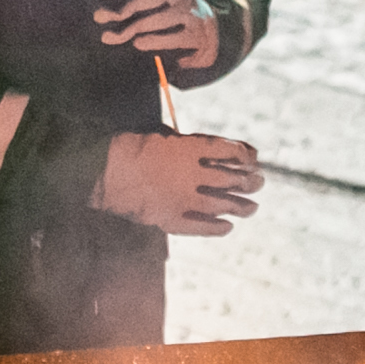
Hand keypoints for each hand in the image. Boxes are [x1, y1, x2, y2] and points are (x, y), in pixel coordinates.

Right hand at [94, 133, 262, 235]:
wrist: (104, 170)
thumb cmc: (131, 146)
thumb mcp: (165, 134)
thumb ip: (190, 143)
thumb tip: (214, 149)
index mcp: (193, 148)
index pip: (231, 151)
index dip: (246, 155)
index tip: (254, 158)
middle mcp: (194, 174)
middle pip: (232, 178)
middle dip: (250, 181)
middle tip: (261, 182)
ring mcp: (184, 199)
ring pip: (223, 204)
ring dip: (241, 206)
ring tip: (253, 208)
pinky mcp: (172, 218)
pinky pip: (200, 227)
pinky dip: (216, 228)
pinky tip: (227, 228)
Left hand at [95, 0, 220, 70]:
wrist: (213, 20)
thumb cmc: (175, 2)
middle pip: (148, 0)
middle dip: (121, 11)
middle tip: (98, 17)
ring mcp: (192, 12)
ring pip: (159, 20)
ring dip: (134, 28)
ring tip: (113, 36)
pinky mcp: (199, 33)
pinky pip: (174, 38)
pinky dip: (155, 42)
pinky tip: (138, 43)